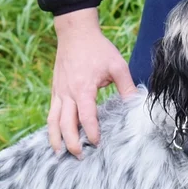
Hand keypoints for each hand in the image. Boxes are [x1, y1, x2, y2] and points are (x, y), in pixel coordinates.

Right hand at [49, 9, 136, 156]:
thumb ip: (127, 87)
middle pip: (65, 124)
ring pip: (52, 121)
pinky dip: (52, 127)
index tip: (97, 144)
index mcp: (83, 88)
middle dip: (71, 142)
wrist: (75, 31)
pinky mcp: (55, 90)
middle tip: (79, 157)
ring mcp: (58, 92)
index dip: (91, 132)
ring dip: (55, 139)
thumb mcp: (117, 65)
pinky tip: (56, 137)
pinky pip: (51, 112)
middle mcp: (67, 93)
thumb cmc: (97, 48)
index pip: (86, 116)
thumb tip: (136, 105)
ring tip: (59, 154)